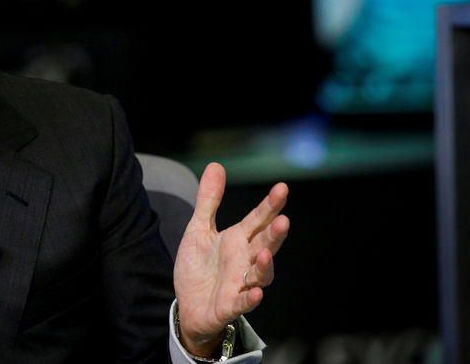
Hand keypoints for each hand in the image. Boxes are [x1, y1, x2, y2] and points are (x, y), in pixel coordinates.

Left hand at [173, 163, 288, 357]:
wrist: (187, 305)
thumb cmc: (198, 267)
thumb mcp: (198, 229)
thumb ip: (209, 200)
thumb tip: (216, 165)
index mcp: (238, 240)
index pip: (258, 220)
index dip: (270, 205)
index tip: (282, 188)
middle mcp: (244, 261)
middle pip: (265, 246)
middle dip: (275, 235)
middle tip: (283, 220)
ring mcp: (239, 284)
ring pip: (260, 275)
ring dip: (265, 266)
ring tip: (266, 255)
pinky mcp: (229, 305)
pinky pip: (243, 302)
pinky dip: (251, 298)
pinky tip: (257, 292)